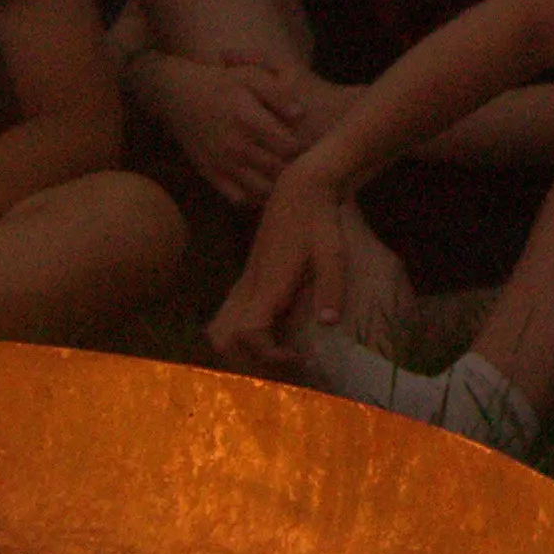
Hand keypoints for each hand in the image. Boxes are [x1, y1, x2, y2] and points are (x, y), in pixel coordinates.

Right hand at [137, 51, 320, 207]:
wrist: (178, 95)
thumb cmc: (221, 83)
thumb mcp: (251, 76)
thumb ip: (279, 93)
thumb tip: (302, 115)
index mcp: (247, 119)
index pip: (289, 146)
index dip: (304, 146)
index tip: (306, 140)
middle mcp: (235, 146)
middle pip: (279, 170)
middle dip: (295, 167)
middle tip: (302, 160)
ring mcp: (222, 164)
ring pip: (262, 190)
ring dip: (278, 185)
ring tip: (284, 171)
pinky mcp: (211, 175)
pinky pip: (240, 199)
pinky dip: (256, 196)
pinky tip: (263, 182)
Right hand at [210, 163, 376, 364]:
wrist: (299, 190)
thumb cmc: (319, 221)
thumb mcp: (333, 252)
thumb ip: (332, 287)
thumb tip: (329, 324)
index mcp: (269, 285)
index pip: (249, 333)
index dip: (268, 354)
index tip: (295, 356)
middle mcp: (249, 288)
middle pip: (224, 340)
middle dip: (248, 361)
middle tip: (283, 363)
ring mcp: (244, 284)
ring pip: (219, 329)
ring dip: (239, 350)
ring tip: (274, 355)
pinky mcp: (246, 281)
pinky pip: (228, 317)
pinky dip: (239, 337)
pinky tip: (270, 338)